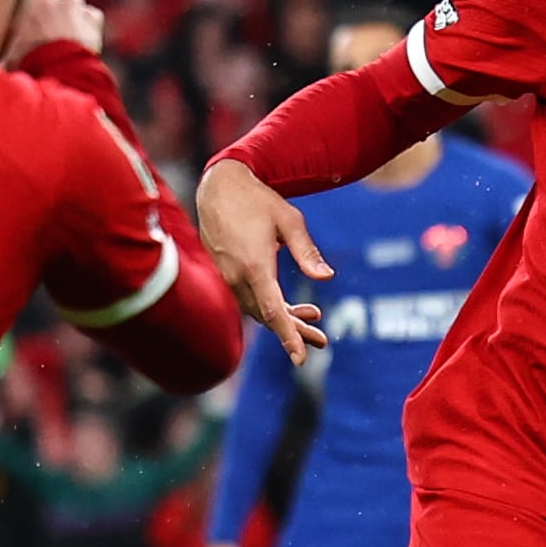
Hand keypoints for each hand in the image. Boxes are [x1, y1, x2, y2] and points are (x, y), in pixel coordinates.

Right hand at [0, 0, 105, 67]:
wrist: (58, 75)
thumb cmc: (28, 64)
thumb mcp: (6, 52)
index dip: (32, 3)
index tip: (32, 16)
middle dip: (51, 8)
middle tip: (47, 31)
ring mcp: (74, 4)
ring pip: (74, 1)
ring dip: (71, 14)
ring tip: (65, 37)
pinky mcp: (93, 17)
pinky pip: (92, 16)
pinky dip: (89, 26)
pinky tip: (82, 42)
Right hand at [194, 161, 331, 364]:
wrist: (219, 187)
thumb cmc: (257, 200)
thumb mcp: (290, 221)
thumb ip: (307, 252)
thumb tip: (326, 277)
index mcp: (255, 266)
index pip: (272, 311)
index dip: (288, 336)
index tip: (300, 359)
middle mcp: (237, 277)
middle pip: (267, 316)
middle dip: (295, 331)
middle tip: (323, 340)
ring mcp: (228, 276)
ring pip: (258, 309)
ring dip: (284, 317)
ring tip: (314, 315)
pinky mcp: (225, 273)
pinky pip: (249, 299)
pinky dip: (269, 305)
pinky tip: (290, 304)